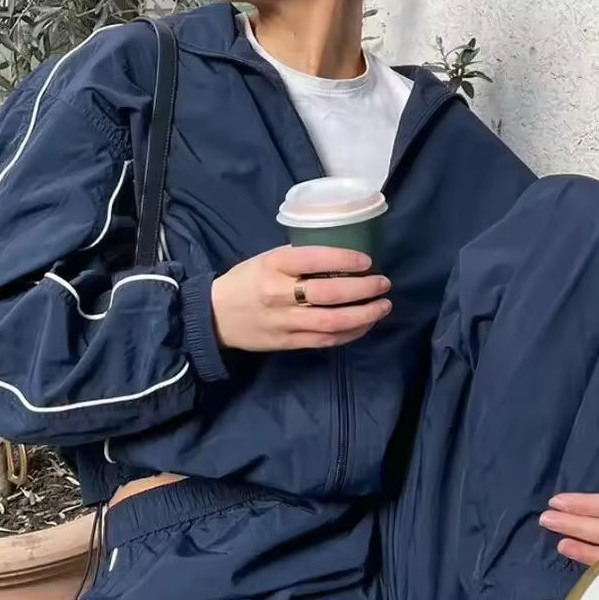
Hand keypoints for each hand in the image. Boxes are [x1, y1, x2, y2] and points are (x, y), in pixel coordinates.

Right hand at [211, 245, 391, 351]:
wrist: (214, 316)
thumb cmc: (245, 281)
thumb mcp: (265, 259)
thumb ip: (298, 258)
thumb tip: (340, 257)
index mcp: (272, 265)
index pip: (314, 259)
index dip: (345, 258)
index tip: (367, 260)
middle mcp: (278, 294)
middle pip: (329, 293)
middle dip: (363, 289)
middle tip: (383, 283)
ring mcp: (284, 322)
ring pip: (331, 321)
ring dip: (363, 314)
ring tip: (383, 306)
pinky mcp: (287, 342)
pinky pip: (325, 340)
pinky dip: (350, 333)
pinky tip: (364, 324)